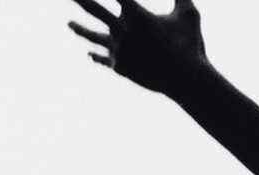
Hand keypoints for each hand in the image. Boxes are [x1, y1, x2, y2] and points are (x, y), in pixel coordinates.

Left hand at [69, 0, 206, 95]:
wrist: (186, 81)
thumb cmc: (190, 45)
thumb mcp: (189, 15)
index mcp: (136, 14)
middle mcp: (122, 30)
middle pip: (93, 9)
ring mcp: (118, 50)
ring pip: (93, 36)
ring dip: (80, 29)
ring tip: (69, 24)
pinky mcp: (120, 67)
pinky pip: (104, 58)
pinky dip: (96, 55)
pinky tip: (89, 54)